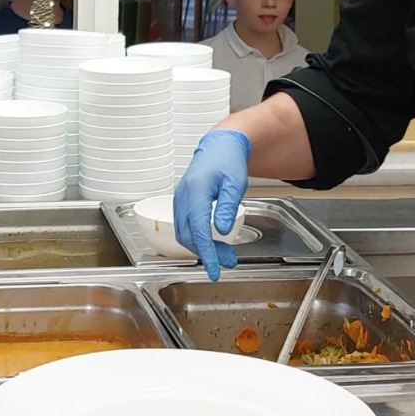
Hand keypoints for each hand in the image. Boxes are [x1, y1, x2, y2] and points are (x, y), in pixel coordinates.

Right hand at [172, 130, 250, 280]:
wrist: (219, 146)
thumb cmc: (228, 161)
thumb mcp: (235, 183)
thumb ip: (227, 206)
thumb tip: (222, 230)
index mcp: (196, 191)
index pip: (199, 229)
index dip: (207, 252)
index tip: (215, 269)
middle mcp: (183, 196)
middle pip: (189, 235)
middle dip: (207, 253)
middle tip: (227, 262)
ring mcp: (179, 199)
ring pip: (183, 233)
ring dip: (201, 247)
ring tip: (223, 254)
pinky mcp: (181, 201)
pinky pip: (183, 225)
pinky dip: (196, 238)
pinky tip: (211, 242)